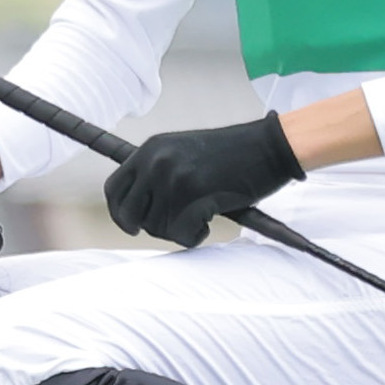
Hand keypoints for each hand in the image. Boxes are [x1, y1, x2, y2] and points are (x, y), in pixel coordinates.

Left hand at [104, 113, 306, 248]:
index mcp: (149, 150)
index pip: (114, 190)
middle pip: (133, 214)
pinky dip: (193, 237)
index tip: (132, 226)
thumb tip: (141, 205)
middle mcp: (157, 164)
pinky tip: (206, 228)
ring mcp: (177, 180)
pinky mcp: (200, 196)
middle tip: (174, 227)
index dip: (120, 214)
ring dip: (178, 232)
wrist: (270, 146)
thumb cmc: (233, 153)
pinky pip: (182, 233)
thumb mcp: (183, 151)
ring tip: (199, 222)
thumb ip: (158, 171)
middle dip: (151, 228)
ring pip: (158, 227)